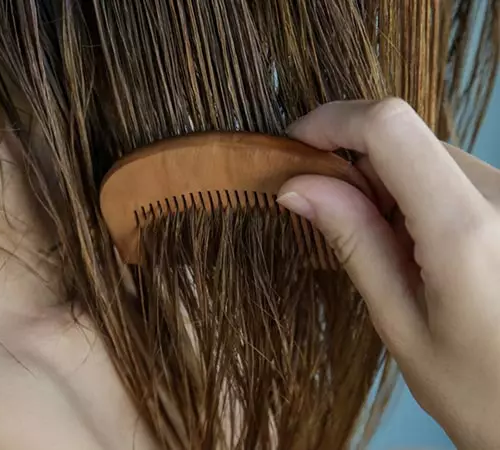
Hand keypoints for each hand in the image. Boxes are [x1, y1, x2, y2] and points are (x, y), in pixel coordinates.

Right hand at [276, 98, 499, 449]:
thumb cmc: (479, 391)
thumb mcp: (402, 324)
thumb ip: (354, 243)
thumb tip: (296, 185)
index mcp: (464, 228)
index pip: (389, 127)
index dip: (332, 122)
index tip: (294, 149)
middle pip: (406, 140)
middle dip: (353, 165)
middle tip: (326, 217)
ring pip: (429, 155)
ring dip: (386, 183)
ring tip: (384, 249)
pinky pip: (455, 176)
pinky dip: (419, 195)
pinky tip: (418, 247)